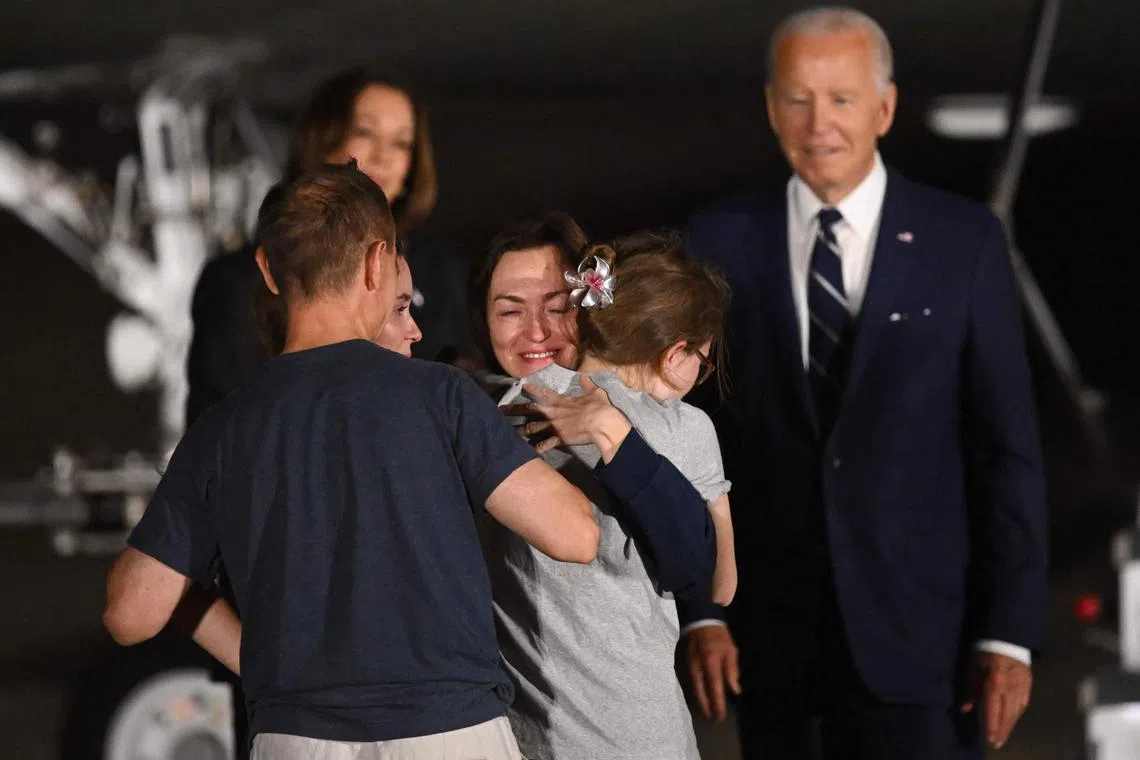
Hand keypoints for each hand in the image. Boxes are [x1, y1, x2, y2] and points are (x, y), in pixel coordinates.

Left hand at [512, 375, 632, 460]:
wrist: (601, 423)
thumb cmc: (599, 407)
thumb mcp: (595, 392)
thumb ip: (587, 385)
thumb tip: (584, 376)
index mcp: (561, 401)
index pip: (543, 393)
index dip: (532, 389)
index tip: (521, 386)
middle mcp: (553, 412)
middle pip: (530, 410)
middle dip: (515, 409)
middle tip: (501, 410)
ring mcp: (554, 426)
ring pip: (532, 427)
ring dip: (520, 429)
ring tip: (508, 431)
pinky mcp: (559, 439)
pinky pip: (544, 444)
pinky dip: (536, 448)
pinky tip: (528, 451)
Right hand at [685, 625, 741, 722]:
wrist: (697, 619)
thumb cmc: (717, 636)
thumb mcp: (731, 650)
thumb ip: (732, 671)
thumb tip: (735, 690)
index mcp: (711, 663)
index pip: (715, 691)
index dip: (717, 706)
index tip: (720, 717)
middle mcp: (696, 668)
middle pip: (699, 696)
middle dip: (706, 710)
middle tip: (713, 719)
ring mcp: (685, 667)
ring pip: (689, 692)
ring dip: (697, 705)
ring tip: (704, 714)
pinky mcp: (678, 666)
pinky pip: (684, 685)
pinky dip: (690, 695)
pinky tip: (695, 700)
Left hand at [960, 651, 1031, 748]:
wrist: (1007, 635)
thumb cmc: (985, 650)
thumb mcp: (973, 666)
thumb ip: (971, 688)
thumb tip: (966, 709)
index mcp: (996, 683)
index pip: (994, 709)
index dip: (992, 725)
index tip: (990, 739)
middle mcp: (1011, 688)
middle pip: (1007, 714)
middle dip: (1002, 730)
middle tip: (997, 744)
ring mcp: (1022, 686)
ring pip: (1017, 711)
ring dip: (1010, 725)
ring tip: (1003, 736)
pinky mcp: (1028, 683)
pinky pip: (1023, 703)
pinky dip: (1017, 713)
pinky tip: (1013, 719)